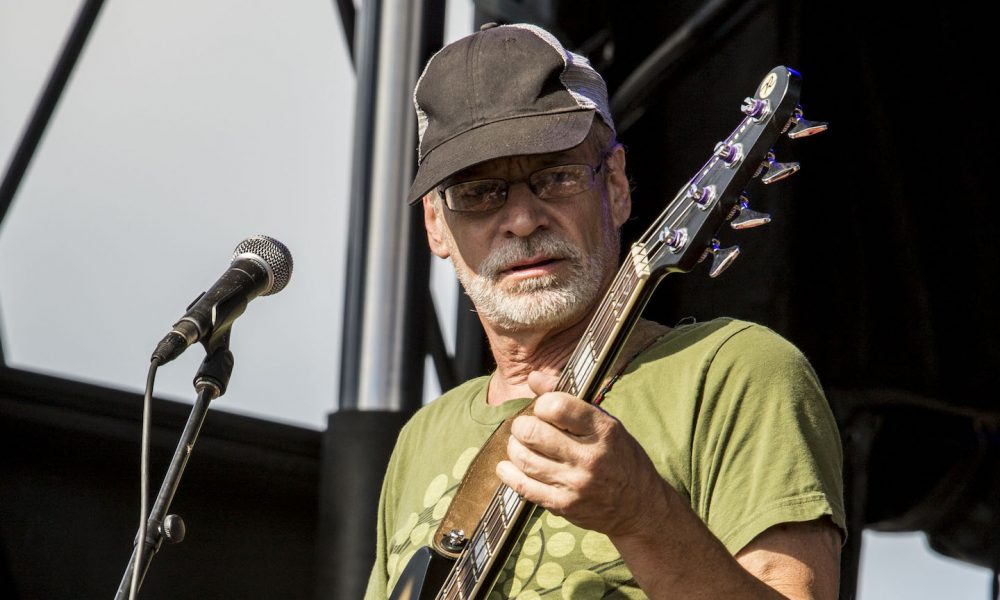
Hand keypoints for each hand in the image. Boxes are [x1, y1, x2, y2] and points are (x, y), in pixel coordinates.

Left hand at [495, 371, 669, 538]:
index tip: (543, 409)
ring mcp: (575, 483)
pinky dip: (509, 473)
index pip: (556, 406)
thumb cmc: (620, 457)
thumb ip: (568, 398)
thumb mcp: (605, 422)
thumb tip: (533, 377)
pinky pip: (523, 486)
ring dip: (515, 447)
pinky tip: (507, 466)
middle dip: (522, 426)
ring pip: (524, 458)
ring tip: (520, 444)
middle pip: (532, 433)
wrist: (640, 506)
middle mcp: (589, 457)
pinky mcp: (563, 505)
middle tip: (525, 428)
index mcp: (602, 430)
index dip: (542, 404)